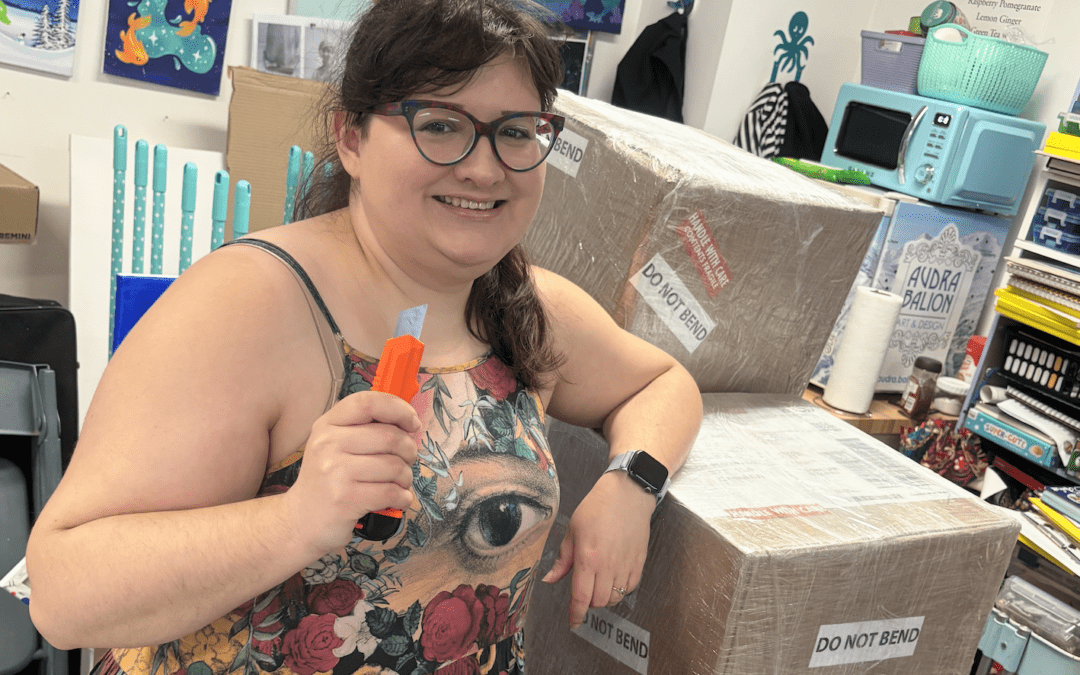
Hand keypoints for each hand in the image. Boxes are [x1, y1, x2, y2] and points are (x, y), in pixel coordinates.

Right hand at [284, 391, 420, 554]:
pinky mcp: (345, 499)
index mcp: (327, 425)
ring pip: (394, 466)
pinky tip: (396, 499)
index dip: (398, 409)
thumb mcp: (335, 445)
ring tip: (398, 483)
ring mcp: (335, 472)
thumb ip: (364, 428)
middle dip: (409, 450)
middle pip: (390, 436)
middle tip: (407, 461)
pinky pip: (391, 492)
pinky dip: (403, 497)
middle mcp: (328, 444)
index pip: (368, 402)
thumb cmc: (328, 481)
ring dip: (406, 477)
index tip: (413, 423)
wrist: (301, 521)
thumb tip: (409, 421)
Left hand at [541, 471, 654, 628]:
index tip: (573, 622)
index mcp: (588, 558)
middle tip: (584, 593)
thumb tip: (549, 579)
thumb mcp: (572, 530)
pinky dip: (621, 590)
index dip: (575, 614)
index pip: (581, 597)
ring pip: (615, 598)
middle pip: (598, 602)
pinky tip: (614, 578)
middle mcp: (608, 566)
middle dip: (588, 604)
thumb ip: (563, 559)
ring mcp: (626, 565)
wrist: (627, 495)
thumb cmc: (597, 508)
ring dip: (604, 598)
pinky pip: (630, 588)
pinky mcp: (639, 563)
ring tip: (598, 585)